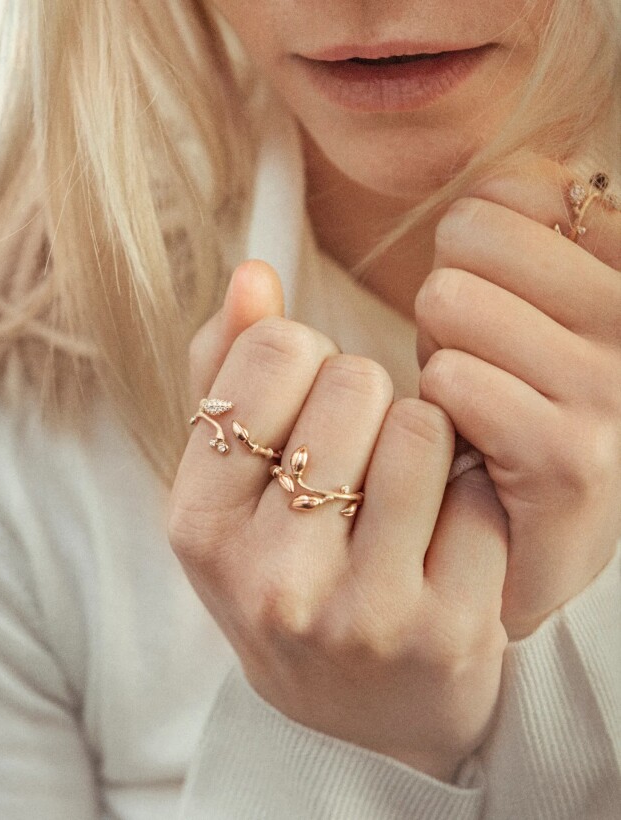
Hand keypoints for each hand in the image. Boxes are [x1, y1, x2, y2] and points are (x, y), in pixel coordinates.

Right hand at [169, 261, 508, 781]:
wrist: (349, 712)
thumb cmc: (282, 568)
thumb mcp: (228, 485)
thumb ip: (227, 370)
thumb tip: (253, 272)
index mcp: (200, 525)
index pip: (275, 353)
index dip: (303, 357)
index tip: (302, 402)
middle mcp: (270, 576)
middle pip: (355, 382)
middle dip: (363, 398)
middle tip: (352, 455)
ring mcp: (360, 612)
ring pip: (422, 426)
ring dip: (421, 438)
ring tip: (397, 488)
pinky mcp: (446, 634)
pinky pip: (481, 492)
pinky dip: (469, 494)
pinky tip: (442, 536)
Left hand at [416, 158, 620, 638]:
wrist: (538, 539)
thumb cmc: (521, 402)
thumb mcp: (534, 304)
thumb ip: (524, 232)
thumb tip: (493, 186)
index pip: (510, 188)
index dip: (468, 249)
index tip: (498, 305)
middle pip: (467, 236)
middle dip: (446, 300)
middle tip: (478, 359)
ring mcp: (615, 390)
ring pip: (447, 302)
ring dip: (438, 357)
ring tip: (476, 401)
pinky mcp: (570, 462)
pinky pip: (448, 381)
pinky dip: (437, 411)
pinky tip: (472, 445)